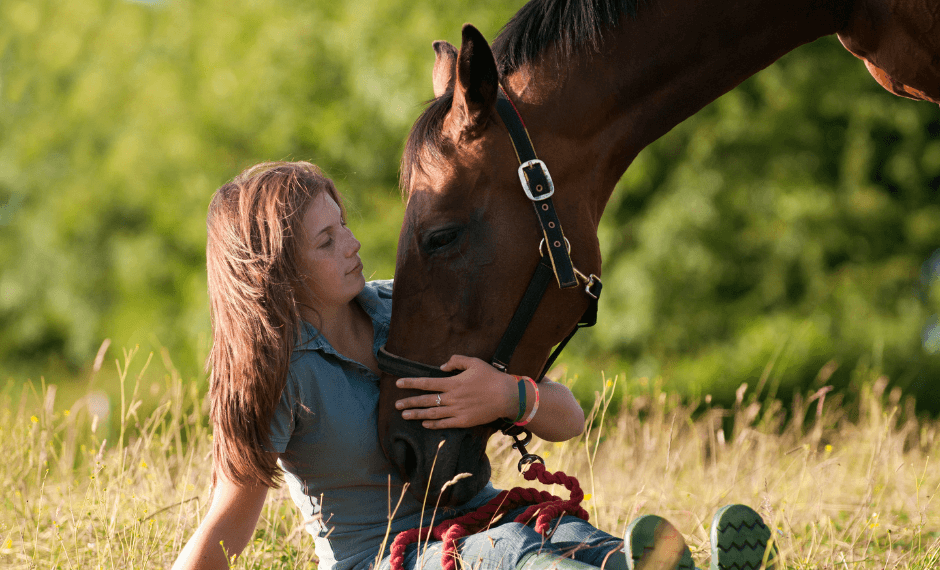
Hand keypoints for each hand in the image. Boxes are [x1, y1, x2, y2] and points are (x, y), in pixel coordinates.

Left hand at [394, 355, 514, 428]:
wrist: (506, 396)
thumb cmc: (491, 377)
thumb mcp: (474, 362)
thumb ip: (456, 361)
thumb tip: (442, 367)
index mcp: (452, 383)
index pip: (426, 383)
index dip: (411, 383)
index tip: (398, 384)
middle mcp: (452, 398)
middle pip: (426, 400)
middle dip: (409, 402)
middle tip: (396, 405)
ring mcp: (457, 411)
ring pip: (432, 414)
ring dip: (417, 414)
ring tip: (405, 416)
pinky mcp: (464, 421)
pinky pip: (444, 424)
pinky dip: (433, 424)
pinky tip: (424, 423)